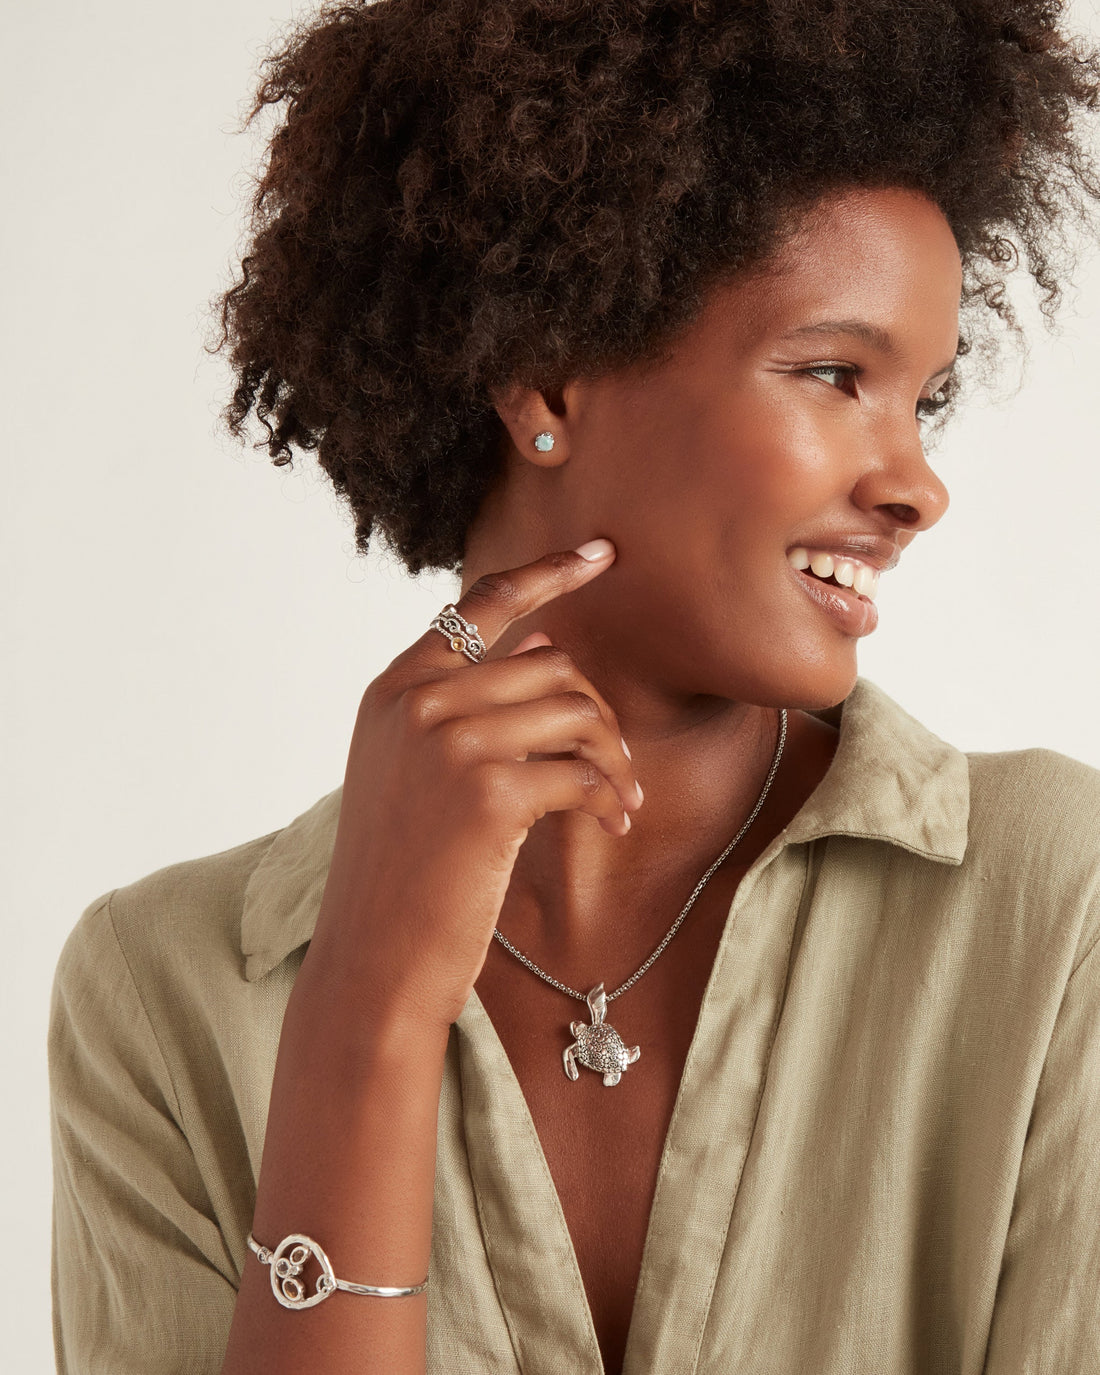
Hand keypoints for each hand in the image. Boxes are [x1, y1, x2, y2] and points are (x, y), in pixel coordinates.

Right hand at [305, 540, 643, 1035]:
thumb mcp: (413, 775)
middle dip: (597, 713)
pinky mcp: (488, 791)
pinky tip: (613, 825)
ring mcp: (448, 741)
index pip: (478, 604)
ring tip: (619, 801)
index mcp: (393, 689)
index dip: (546, 572)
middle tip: (614, 767)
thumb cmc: (402, 874)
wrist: (373, 961)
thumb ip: (462, 707)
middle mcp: (415, 701)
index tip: (601, 553)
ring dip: (612, 757)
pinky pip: (583, 770)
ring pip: (575, 710)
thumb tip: (548, 647)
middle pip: (550, 664)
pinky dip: (610, 797)